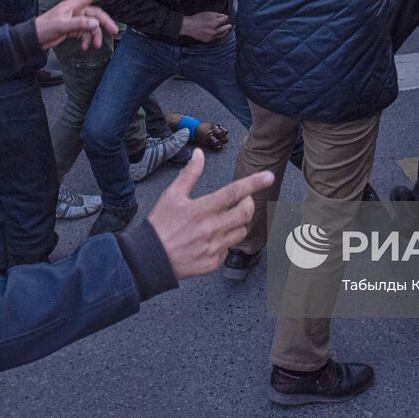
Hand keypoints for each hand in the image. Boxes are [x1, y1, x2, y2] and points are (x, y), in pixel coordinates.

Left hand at [35, 0, 117, 49]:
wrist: (34, 39)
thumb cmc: (45, 28)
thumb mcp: (62, 26)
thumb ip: (79, 24)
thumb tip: (96, 23)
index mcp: (72, 5)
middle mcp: (75, 11)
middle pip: (95, 14)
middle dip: (104, 23)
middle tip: (114, 31)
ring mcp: (75, 21)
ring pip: (91, 26)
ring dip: (95, 35)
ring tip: (95, 46)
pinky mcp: (73, 30)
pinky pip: (85, 33)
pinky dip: (87, 40)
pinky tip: (85, 47)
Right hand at [147, 149, 273, 280]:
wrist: (149, 259)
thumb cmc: (160, 225)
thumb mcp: (171, 195)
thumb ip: (189, 174)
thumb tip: (199, 154)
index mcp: (201, 209)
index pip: (233, 193)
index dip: (253, 183)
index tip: (268, 176)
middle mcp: (211, 229)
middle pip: (245, 213)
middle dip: (249, 203)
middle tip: (243, 200)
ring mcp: (214, 248)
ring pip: (241, 232)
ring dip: (238, 223)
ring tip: (225, 219)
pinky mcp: (213, 263)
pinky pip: (229, 249)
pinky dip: (225, 242)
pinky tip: (213, 238)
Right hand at [180, 11, 230, 42]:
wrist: (189, 26)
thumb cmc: (197, 19)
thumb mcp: (207, 13)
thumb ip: (217, 14)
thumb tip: (224, 16)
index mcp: (214, 23)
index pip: (224, 20)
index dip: (226, 18)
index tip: (226, 17)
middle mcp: (214, 31)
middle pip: (225, 28)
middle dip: (227, 26)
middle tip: (230, 25)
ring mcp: (211, 36)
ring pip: (221, 35)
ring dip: (224, 32)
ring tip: (226, 30)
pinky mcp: (208, 40)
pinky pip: (216, 38)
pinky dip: (218, 36)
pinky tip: (219, 34)